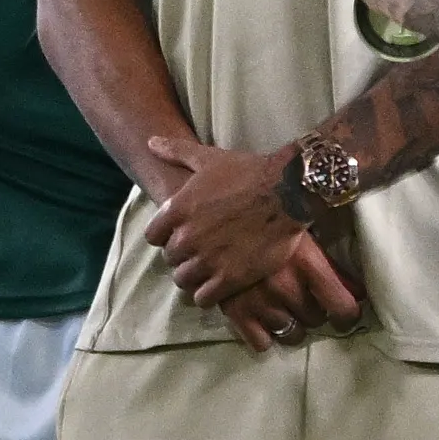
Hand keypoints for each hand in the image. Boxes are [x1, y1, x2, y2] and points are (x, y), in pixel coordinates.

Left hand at [140, 132, 363, 348]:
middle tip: (201, 253)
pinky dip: (208, 295)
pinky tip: (220, 286)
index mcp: (177, 210)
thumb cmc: (249, 171)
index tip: (182, 235)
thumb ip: (175, 152)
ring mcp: (208, 260)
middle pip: (170, 259)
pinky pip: (204, 298)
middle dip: (182, 257)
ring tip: (209, 272)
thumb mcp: (208, 158)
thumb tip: (150, 142)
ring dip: (193, 278)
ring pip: (184, 281)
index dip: (166, 237)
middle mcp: (187, 237)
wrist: (288, 190)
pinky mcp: (230, 278)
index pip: (153, 237)